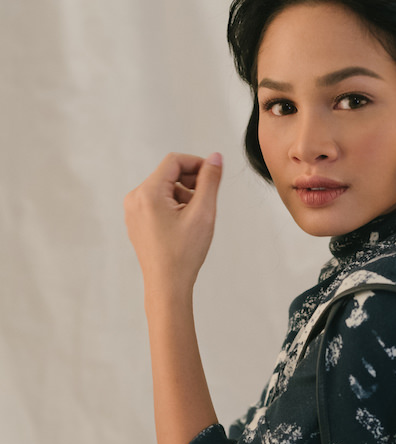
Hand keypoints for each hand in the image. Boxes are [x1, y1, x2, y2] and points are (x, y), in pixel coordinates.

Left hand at [124, 152, 222, 291]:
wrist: (167, 285)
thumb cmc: (183, 254)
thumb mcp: (203, 213)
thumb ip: (210, 180)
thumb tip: (215, 158)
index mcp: (148, 193)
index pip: (174, 161)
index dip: (197, 164)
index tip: (213, 175)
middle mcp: (135, 198)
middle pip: (167, 174)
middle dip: (190, 182)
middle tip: (206, 201)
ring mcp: (133, 211)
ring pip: (163, 189)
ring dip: (183, 195)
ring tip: (195, 218)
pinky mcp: (136, 222)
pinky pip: (156, 203)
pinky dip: (173, 206)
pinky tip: (184, 225)